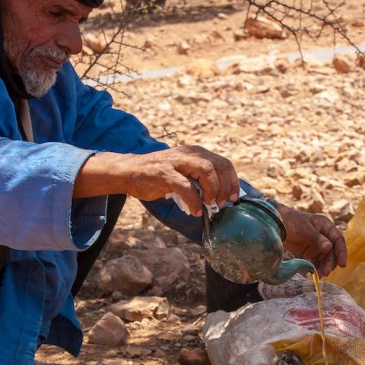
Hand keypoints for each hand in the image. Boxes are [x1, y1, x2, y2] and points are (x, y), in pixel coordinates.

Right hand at [75, 146, 239, 214]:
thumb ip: (199, 180)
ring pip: (206, 171)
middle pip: (218, 166)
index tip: (234, 197)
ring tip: (209, 205)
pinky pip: (186, 187)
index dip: (233, 181)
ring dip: (212, 191)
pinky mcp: (164, 173)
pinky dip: (194, 201)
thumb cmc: (158, 177)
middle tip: (221, 203)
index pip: (223, 162)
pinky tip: (195, 211)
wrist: (130, 172)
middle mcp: (188, 154)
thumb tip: (219, 198)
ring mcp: (176, 162)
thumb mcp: (183, 173)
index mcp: (195, 153)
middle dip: (225, 187)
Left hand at [276, 204, 347, 276]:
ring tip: (320, 276)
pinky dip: (317, 268)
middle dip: (331, 263)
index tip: (342, 264)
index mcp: (326, 226)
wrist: (276, 224)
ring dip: (325, 267)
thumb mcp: (304, 228)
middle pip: (333, 252)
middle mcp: (325, 236)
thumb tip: (329, 247)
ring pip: (326, 258)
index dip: (342, 252)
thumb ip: (317, 238)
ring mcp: (318, 245)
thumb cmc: (291, 221)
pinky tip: (315, 275)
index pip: (338, 240)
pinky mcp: (310, 252)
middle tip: (325, 272)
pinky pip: (317, 262)